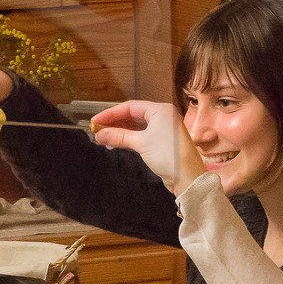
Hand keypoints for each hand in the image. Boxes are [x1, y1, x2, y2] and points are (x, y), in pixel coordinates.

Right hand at [89, 100, 204, 194]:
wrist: (187, 177)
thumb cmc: (167, 155)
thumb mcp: (141, 143)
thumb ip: (119, 136)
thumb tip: (98, 135)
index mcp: (160, 110)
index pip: (130, 106)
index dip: (111, 113)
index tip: (95, 121)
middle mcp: (162, 116)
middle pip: (133, 115)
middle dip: (114, 122)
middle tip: (97, 130)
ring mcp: (162, 129)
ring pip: (136, 126)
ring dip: (120, 131)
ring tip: (103, 138)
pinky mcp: (161, 142)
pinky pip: (140, 135)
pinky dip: (128, 138)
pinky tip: (116, 143)